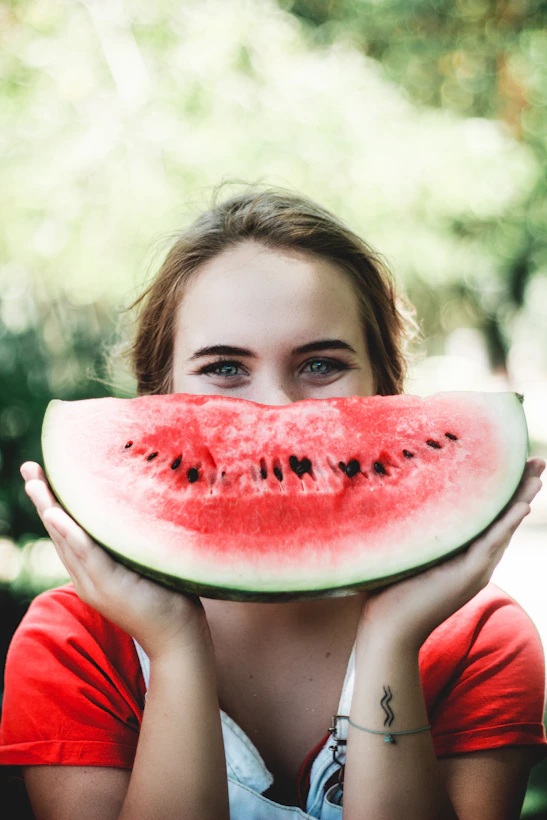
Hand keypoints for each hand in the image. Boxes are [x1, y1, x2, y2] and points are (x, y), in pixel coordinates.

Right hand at [21, 461, 211, 660]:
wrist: (178, 638)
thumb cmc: (168, 597)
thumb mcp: (143, 564)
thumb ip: (131, 542)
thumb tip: (138, 506)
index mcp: (92, 571)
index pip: (67, 532)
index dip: (52, 503)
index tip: (41, 475)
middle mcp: (87, 577)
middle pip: (59, 532)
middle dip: (42, 499)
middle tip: (29, 468)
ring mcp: (95, 583)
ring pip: (66, 540)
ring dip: (49, 509)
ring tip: (35, 483)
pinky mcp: (110, 587)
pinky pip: (87, 555)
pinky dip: (70, 534)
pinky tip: (57, 514)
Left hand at [358, 457, 544, 650]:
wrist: (388, 630)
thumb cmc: (389, 592)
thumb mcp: (408, 552)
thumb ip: (415, 530)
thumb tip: (398, 493)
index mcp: (464, 554)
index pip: (490, 517)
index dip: (504, 491)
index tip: (514, 463)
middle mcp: (476, 561)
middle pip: (504, 518)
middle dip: (522, 488)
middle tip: (538, 461)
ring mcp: (475, 569)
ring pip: (504, 527)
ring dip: (521, 499)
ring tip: (537, 475)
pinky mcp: (468, 576)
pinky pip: (491, 544)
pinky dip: (507, 523)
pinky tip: (522, 505)